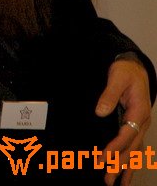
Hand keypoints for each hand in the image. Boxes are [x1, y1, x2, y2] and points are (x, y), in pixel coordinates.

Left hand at [97, 57, 151, 185]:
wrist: (135, 67)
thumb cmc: (126, 72)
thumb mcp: (117, 77)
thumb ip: (109, 94)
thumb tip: (99, 112)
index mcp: (139, 111)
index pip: (126, 134)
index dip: (114, 148)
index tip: (103, 159)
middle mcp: (142, 121)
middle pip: (132, 147)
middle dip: (120, 164)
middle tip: (108, 179)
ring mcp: (140, 125)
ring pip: (135, 150)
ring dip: (126, 167)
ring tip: (118, 184)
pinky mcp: (135, 126)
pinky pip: (133, 146)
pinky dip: (130, 160)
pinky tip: (124, 171)